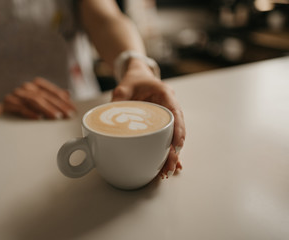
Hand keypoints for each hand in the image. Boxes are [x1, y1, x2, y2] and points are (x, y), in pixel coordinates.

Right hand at [2, 77, 75, 118]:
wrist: (5, 109)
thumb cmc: (26, 104)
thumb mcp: (41, 99)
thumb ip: (53, 96)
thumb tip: (68, 94)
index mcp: (36, 84)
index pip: (52, 91)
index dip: (63, 100)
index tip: (72, 109)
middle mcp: (27, 87)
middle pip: (45, 96)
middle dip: (58, 106)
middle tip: (68, 115)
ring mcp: (16, 94)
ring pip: (34, 100)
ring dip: (47, 109)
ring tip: (57, 116)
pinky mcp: (8, 103)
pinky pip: (20, 108)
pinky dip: (30, 113)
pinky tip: (38, 118)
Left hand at [112, 59, 185, 177]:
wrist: (138, 76)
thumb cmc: (133, 80)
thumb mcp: (123, 87)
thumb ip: (118, 100)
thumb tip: (110, 119)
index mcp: (164, 94)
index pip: (175, 113)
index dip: (178, 131)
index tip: (176, 147)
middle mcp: (170, 105)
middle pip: (177, 129)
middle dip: (175, 149)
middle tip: (170, 167)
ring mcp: (166, 116)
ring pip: (173, 136)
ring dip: (172, 153)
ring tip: (167, 171)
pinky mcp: (161, 123)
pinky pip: (167, 137)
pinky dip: (166, 150)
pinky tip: (166, 165)